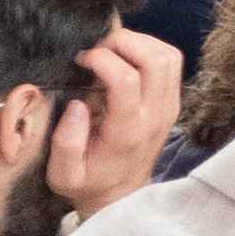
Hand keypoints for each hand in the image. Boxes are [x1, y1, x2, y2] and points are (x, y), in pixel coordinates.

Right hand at [44, 25, 182, 217]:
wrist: (121, 193)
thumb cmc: (88, 180)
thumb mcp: (63, 175)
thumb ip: (65, 143)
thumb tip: (77, 106)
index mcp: (126, 131)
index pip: (126, 80)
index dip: (102, 59)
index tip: (80, 60)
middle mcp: (155, 115)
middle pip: (155, 60)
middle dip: (122, 42)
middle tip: (97, 49)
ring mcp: (168, 106)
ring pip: (168, 56)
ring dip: (138, 42)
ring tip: (110, 50)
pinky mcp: (172, 100)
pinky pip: (171, 62)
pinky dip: (149, 49)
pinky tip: (125, 57)